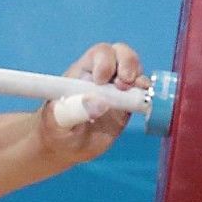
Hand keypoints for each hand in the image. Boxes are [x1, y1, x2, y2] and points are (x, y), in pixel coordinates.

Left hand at [38, 41, 148, 161]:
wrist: (65, 147)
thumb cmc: (56, 130)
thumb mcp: (56, 123)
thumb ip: (72, 112)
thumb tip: (99, 103)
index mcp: (80, 74)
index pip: (97, 54)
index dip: (105, 61)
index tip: (101, 80)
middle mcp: (100, 76)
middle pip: (119, 54)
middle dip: (126, 63)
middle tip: (124, 83)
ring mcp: (115, 89)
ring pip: (133, 70)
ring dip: (138, 77)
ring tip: (134, 92)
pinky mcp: (127, 103)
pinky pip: (141, 92)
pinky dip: (146, 93)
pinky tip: (143, 100)